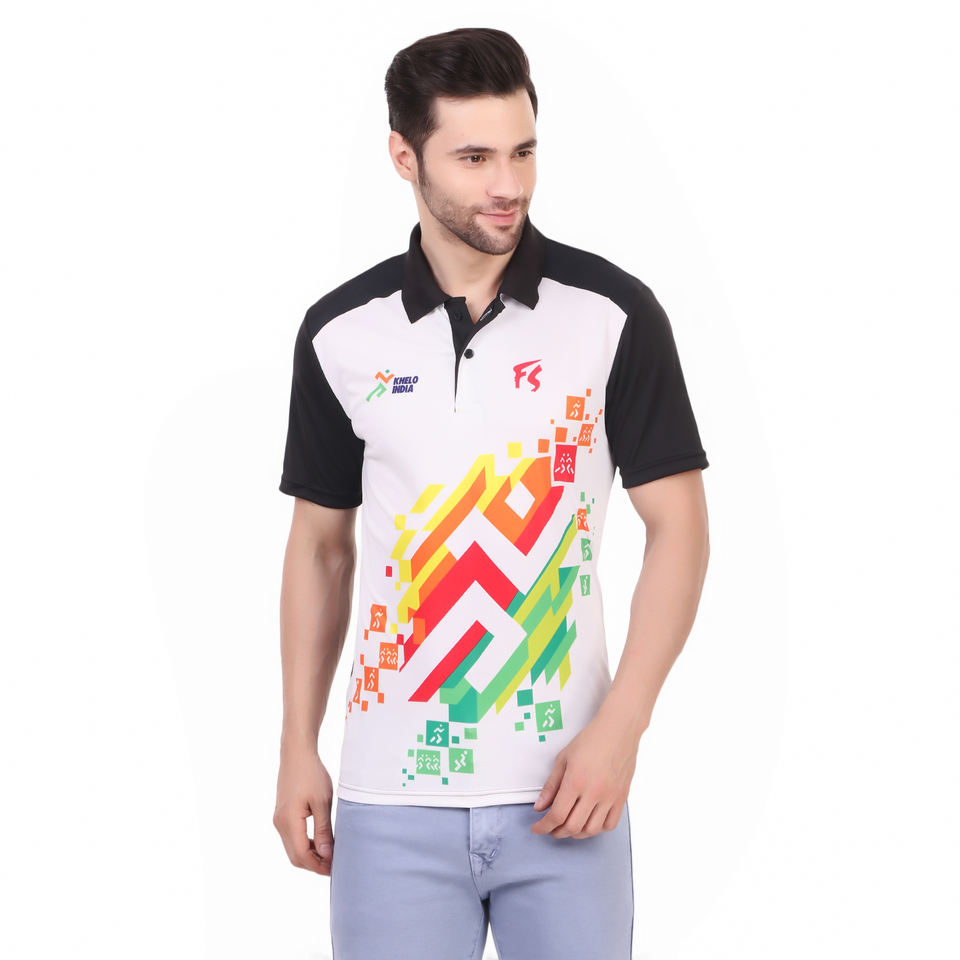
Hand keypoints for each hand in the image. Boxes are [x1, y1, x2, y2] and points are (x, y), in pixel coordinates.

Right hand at [273, 746, 334, 875]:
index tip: (335, 869)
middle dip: (314, 865)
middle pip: (295, 856)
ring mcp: (279, 820)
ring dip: (310, 856)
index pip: (301, 855)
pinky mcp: (282, 815)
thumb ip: (323, 830)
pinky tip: (321, 842)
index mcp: (289, 821)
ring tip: (330, 856)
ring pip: (293, 849)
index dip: (318, 866)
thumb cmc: (312, 774)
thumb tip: (326, 856)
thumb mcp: (322, 802)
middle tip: (335, 866)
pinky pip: (292, 838)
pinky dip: (305, 845)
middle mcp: (280, 824)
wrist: (296, 754)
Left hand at [530, 707, 638, 838]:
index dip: (544, 826)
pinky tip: (589, 823)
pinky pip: (610, 824)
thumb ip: (550, 785)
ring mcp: (610, 797)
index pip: (557, 815)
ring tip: (568, 827)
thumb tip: (540, 806)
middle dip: (557, 832)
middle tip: (550, 828)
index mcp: (576, 781)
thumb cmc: (591, 740)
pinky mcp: (621, 798)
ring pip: (591, 830)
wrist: (618, 730)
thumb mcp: (563, 758)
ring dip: (576, 833)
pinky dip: (597, 829)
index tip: (537, 828)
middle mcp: (594, 792)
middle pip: (573, 827)